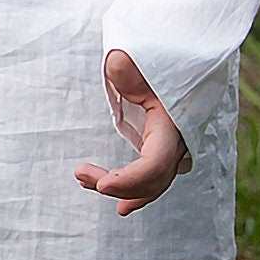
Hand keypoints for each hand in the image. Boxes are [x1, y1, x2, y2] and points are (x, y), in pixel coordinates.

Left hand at [75, 50, 190, 215]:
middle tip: (80, 173)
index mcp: (174, 124)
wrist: (178, 56)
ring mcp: (173, 147)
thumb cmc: (157, 57)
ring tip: (83, 178)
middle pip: (152, 179)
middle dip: (118, 185)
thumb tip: (115, 65)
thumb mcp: (142, 58)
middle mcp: (179, 141)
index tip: (102, 185)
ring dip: (120, 188)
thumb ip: (129, 64)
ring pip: (151, 182)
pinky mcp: (163, 147)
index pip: (157, 163)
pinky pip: (151, 177)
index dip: (131, 179)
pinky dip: (134, 190)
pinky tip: (116, 202)